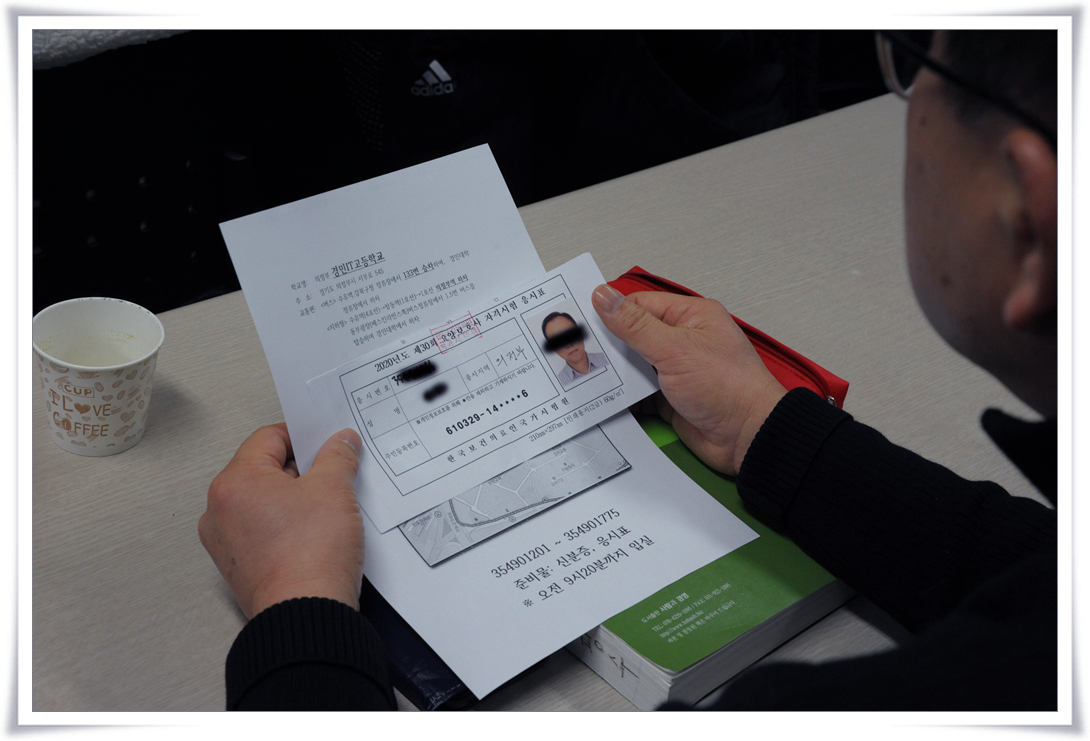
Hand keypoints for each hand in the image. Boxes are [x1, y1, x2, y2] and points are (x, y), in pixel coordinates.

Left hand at [198, 424, 365, 618]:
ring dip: (295, 498)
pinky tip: (315, 533)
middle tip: (332, 474)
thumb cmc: (310, 558)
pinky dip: (287, 525)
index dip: (302, 435)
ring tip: (326, 508)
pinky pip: (263, 530)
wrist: (306, 614)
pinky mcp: (240, 566)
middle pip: (264, 469)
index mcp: (234, 483)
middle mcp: (220, 511)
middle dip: (301, 469)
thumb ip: (337, 456)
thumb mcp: (334, 489)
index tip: (325, 442)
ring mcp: (227, 541)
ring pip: (264, 501)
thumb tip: (340, 443)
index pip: (268, 438)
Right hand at [592, 285, 786, 474]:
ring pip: (634, 366)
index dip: (609, 313)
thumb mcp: (675, 349)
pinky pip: (639, 393)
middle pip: (633, 336)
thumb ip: (635, 325)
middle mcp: (683, 341)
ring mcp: (676, 371)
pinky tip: (601, 397)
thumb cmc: (727, 387)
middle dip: (607, 346)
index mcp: (690, 316)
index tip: (578, 321)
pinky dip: (623, 396)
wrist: (748, 438)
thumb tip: (604, 296)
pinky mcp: (670, 399)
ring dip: (613, 372)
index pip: (639, 305)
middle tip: (574, 350)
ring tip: (581, 374)